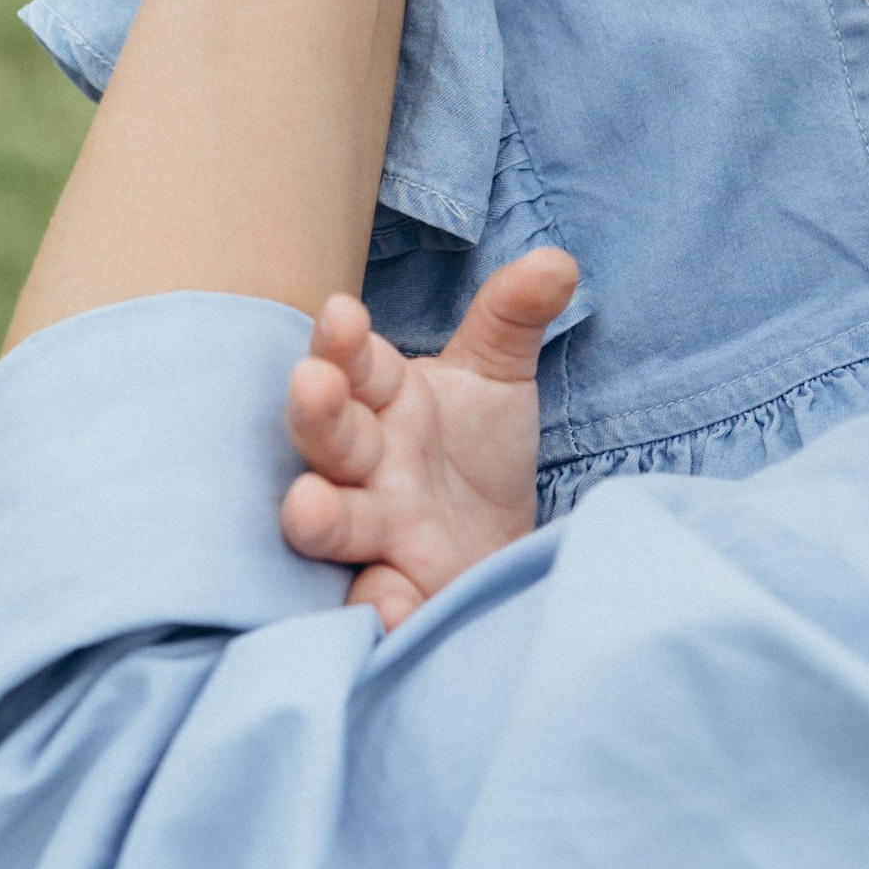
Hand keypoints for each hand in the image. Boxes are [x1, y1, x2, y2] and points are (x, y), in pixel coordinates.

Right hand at [279, 248, 580, 630]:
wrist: (494, 547)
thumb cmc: (476, 448)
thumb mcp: (498, 375)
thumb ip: (514, 314)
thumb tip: (559, 262)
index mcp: (383, 399)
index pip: (357, 363)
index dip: (344, 340)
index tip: (343, 312)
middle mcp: (366, 466)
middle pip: (331, 438)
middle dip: (318, 413)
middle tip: (313, 385)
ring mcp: (376, 534)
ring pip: (335, 524)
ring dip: (319, 517)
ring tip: (309, 509)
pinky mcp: (396, 594)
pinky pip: (377, 601)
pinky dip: (379, 605)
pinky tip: (387, 607)